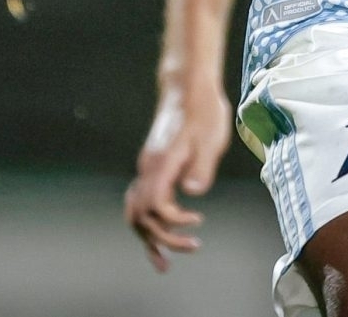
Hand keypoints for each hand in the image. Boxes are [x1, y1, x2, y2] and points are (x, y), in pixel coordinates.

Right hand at [124, 80, 231, 271]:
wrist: (189, 86)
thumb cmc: (203, 110)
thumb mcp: (212, 137)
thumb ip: (202, 166)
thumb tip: (193, 192)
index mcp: (161, 162)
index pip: (155, 206)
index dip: (173, 222)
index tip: (197, 220)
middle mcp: (148, 167)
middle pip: (141, 216)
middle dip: (162, 238)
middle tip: (192, 247)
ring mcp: (147, 166)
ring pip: (136, 211)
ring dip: (150, 237)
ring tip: (163, 261)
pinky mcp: (152, 165)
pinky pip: (141, 200)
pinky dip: (148, 221)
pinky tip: (161, 232)